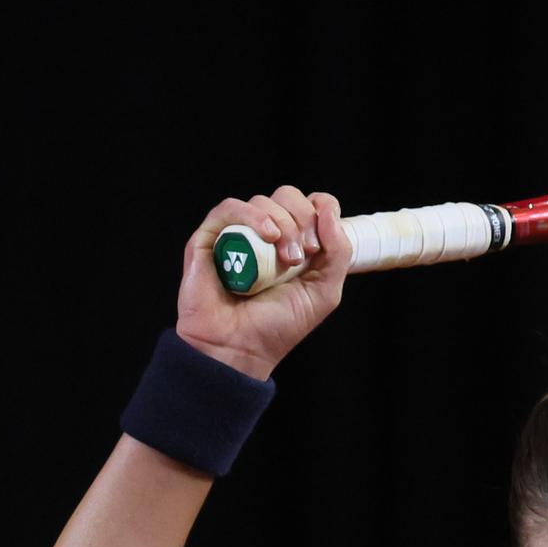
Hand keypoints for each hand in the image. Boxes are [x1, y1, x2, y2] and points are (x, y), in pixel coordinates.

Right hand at [175, 186, 347, 379]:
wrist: (239, 349)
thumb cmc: (277, 327)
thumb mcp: (324, 293)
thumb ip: (339, 252)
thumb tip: (329, 209)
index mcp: (291, 244)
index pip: (308, 205)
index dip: (319, 213)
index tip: (319, 246)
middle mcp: (264, 237)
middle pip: (286, 196)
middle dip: (301, 219)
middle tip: (301, 256)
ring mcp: (236, 235)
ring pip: (262, 201)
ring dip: (282, 223)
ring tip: (285, 259)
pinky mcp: (209, 238)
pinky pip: (229, 208)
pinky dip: (252, 215)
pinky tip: (267, 236)